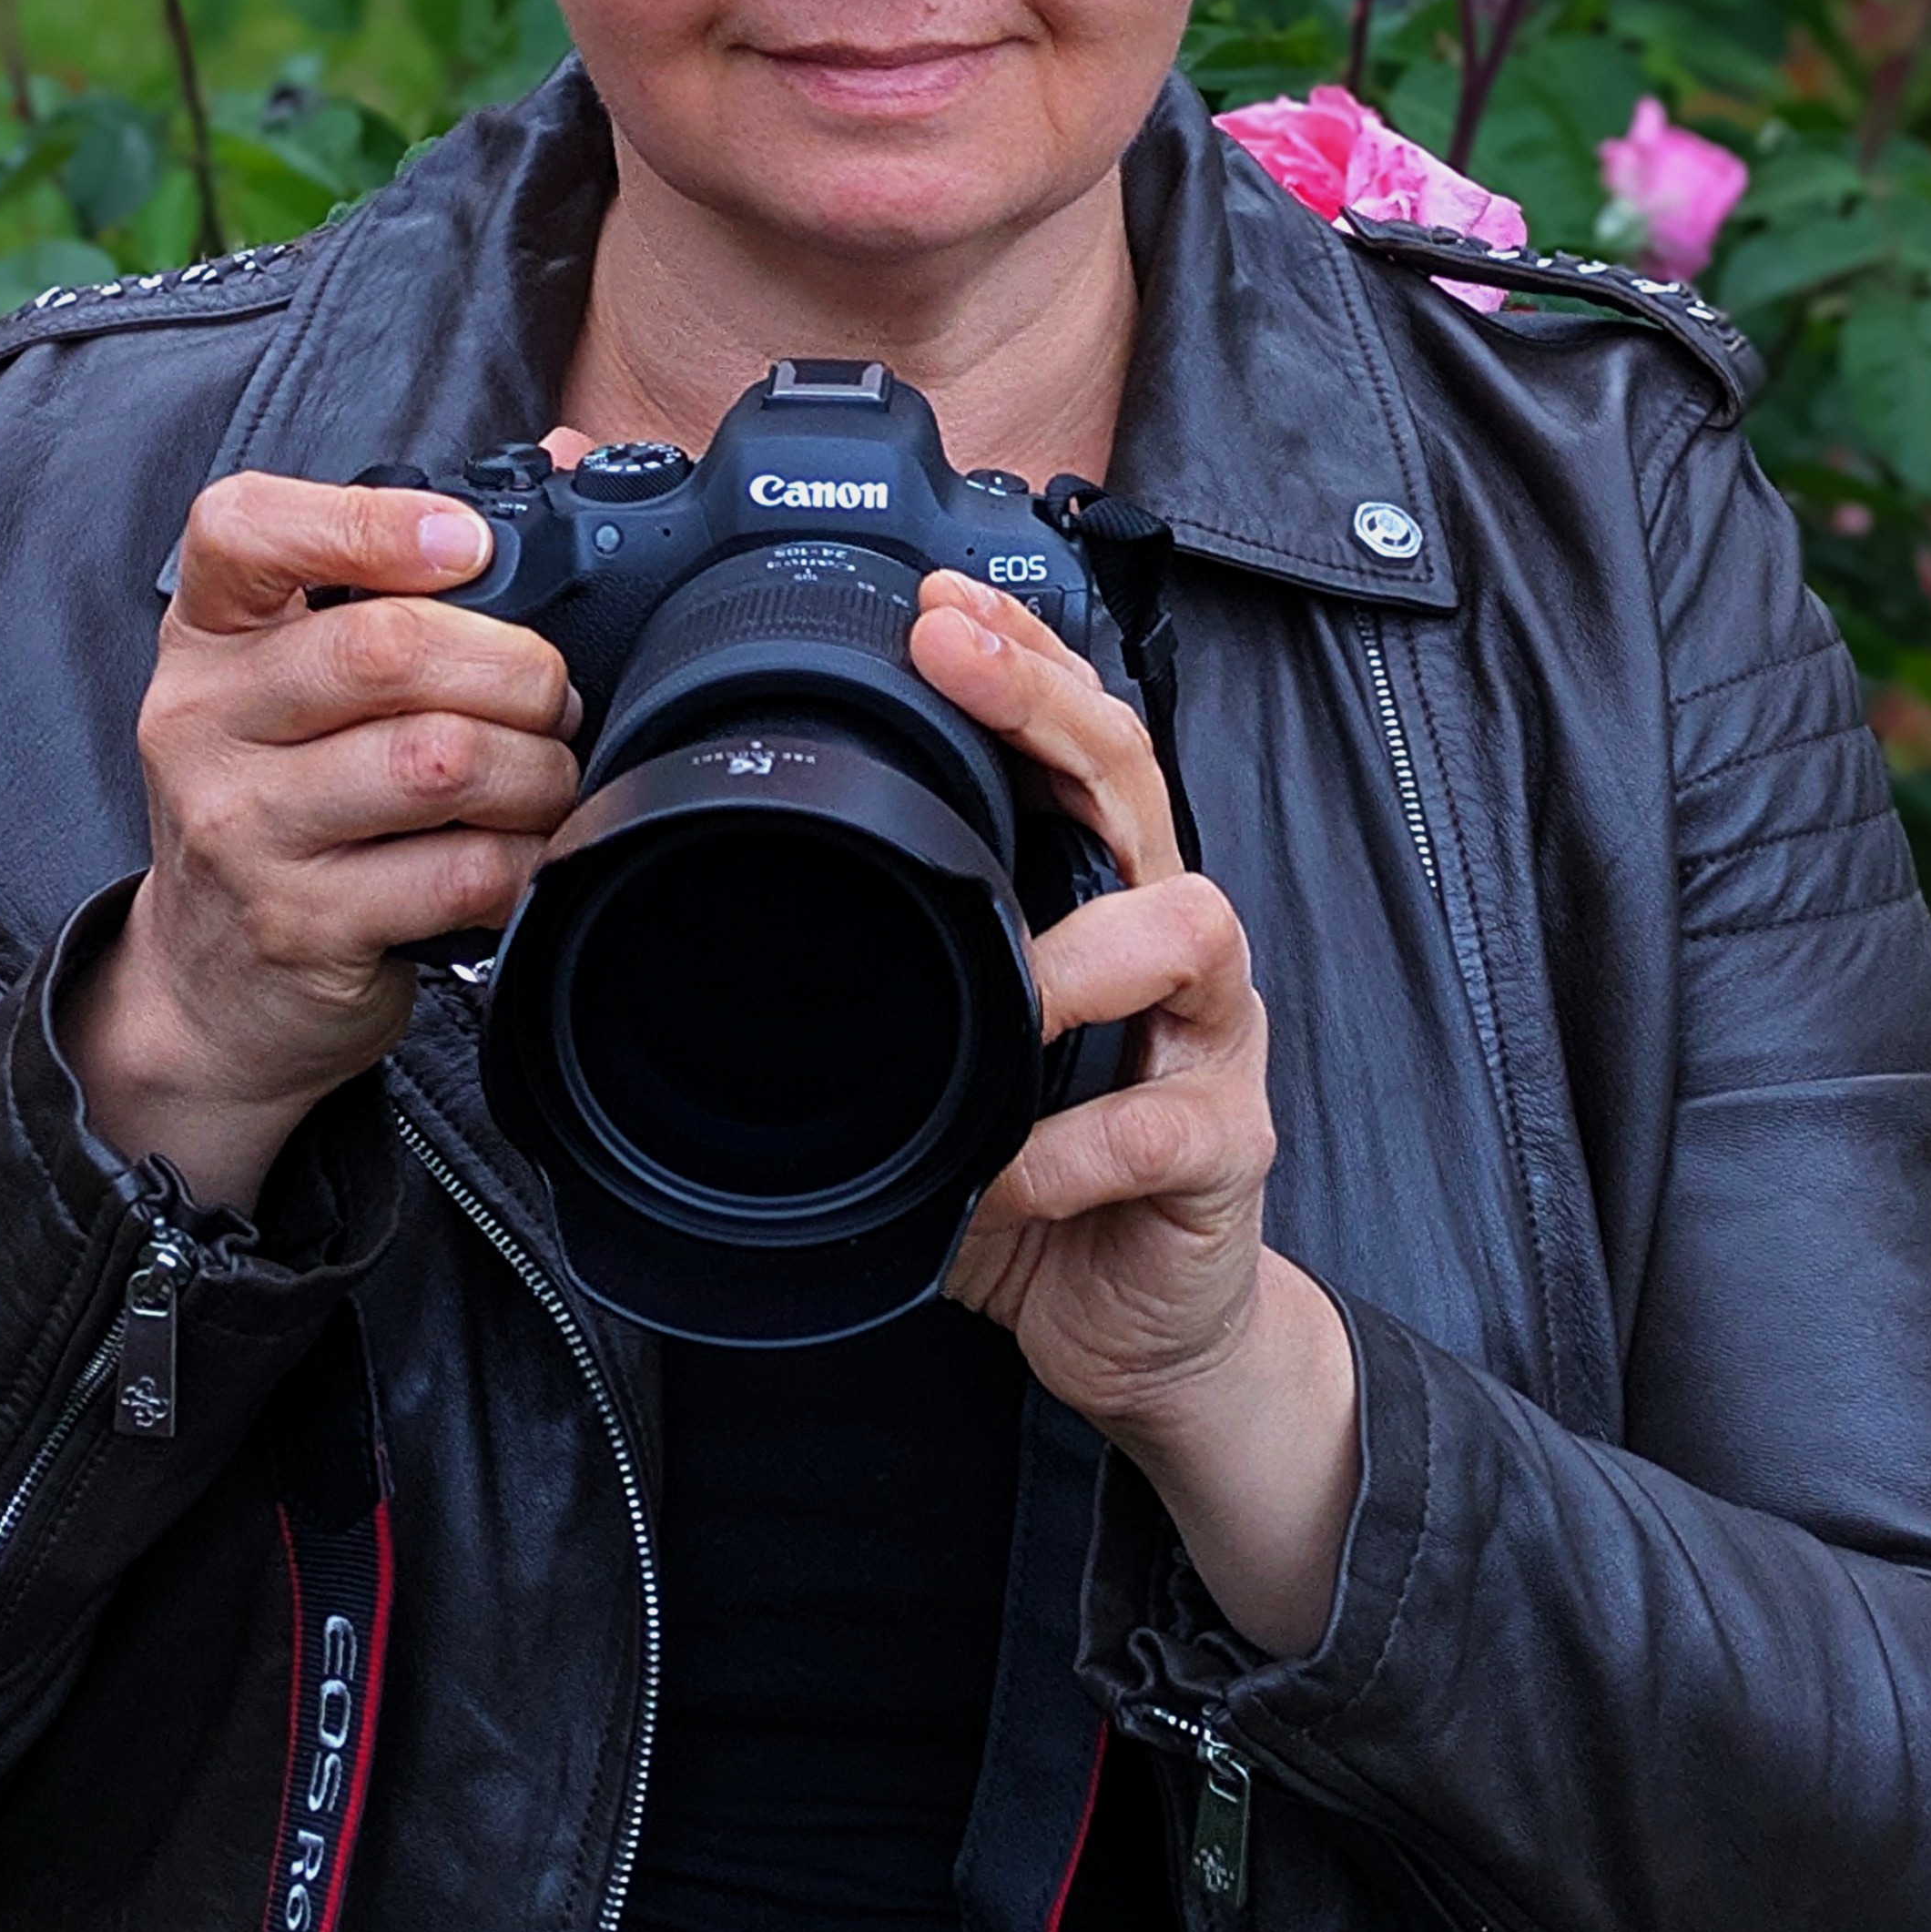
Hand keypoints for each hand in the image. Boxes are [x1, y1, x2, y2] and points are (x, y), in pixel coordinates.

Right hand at [67, 477, 581, 1210]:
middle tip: (554, 696)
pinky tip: (519, 856)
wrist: (208, 985)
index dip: (372, 521)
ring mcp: (241, 826)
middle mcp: (205, 718)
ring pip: (438, 761)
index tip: (469, 544)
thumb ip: (408, 574)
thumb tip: (564, 454)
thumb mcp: (301, 679)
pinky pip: (457, 871)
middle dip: (517, 665)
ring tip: (547, 777)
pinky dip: (522, 860)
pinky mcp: (297, 923)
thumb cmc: (284, 802)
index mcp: (210, 633)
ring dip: (535, 768)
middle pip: (386, 648)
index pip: (243, 527)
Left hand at [913, 571, 1357, 1657]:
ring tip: (1016, 987)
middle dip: (1046, 704)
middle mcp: (1168, 942)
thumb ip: (876, 987)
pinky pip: (1167, 1124)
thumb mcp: (942, 1063)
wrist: (1145, 1327)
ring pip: (1193, 925)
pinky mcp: (1225, 1149)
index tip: (936, 605)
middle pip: (1135, 780)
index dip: (1018, 662)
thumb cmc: (1038, 1173)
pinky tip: (1012, 1171)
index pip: (1076, 744)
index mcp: (1098, 900)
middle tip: (957, 658)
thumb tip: (705, 925)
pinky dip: (1077, 1145)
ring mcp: (1207, 1040)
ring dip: (1088, 948)